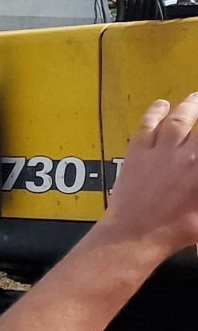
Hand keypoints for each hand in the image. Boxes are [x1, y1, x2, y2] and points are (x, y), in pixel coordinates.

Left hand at [94, 92, 197, 264]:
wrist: (138, 232)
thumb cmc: (180, 229)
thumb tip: (197, 170)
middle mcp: (189, 155)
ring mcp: (162, 150)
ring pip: (178, 120)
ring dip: (189, 106)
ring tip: (195, 98)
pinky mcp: (138, 151)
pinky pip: (148, 125)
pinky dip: (156, 112)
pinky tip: (162, 104)